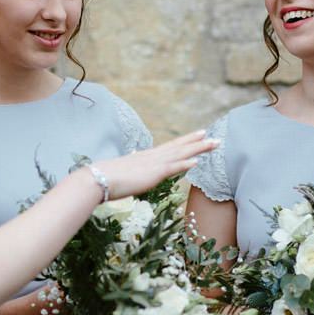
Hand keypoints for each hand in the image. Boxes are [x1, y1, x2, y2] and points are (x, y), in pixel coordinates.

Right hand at [92, 130, 218, 198]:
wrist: (98, 179)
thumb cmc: (109, 176)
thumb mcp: (125, 167)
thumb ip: (133, 161)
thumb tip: (135, 153)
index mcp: (148, 156)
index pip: (172, 147)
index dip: (187, 141)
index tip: (200, 135)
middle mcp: (153, 157)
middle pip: (180, 147)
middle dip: (199, 142)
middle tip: (216, 138)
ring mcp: (154, 164)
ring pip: (181, 154)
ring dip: (198, 149)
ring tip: (214, 143)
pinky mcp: (152, 174)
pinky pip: (171, 168)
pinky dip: (184, 164)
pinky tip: (196, 161)